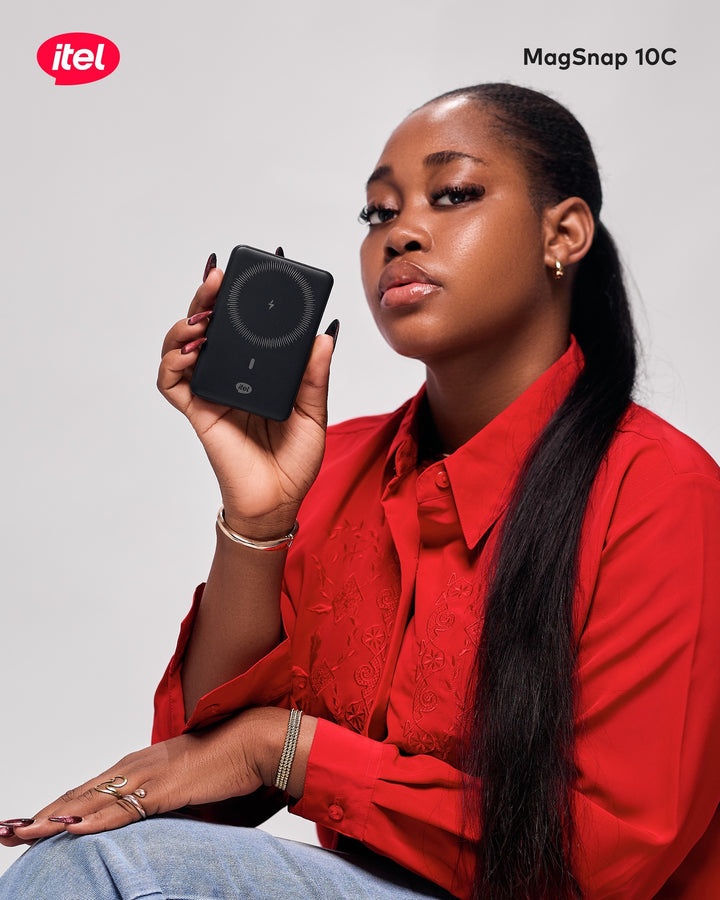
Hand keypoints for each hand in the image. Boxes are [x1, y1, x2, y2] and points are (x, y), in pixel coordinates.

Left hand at [0, 710, 272, 846]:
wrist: (255, 741)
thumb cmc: (226, 764)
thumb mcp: (186, 788)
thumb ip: (162, 803)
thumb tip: (151, 825)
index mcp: (139, 765)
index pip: (87, 790)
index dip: (55, 807)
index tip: (26, 822)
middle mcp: (136, 766)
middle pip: (78, 794)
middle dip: (40, 816)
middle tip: (5, 831)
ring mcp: (149, 775)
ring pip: (91, 801)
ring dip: (52, 820)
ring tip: (20, 834)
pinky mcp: (165, 789)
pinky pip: (123, 810)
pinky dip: (94, 820)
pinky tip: (71, 828)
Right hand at [157, 255, 337, 535]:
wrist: (279, 501)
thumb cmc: (295, 461)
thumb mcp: (314, 412)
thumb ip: (314, 375)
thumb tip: (324, 334)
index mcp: (257, 373)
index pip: (241, 328)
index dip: (236, 301)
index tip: (246, 275)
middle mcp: (230, 377)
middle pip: (207, 329)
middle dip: (206, 300)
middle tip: (217, 279)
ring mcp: (210, 393)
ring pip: (182, 349)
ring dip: (185, 326)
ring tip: (202, 316)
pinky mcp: (197, 412)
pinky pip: (170, 383)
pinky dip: (171, 362)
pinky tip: (189, 351)